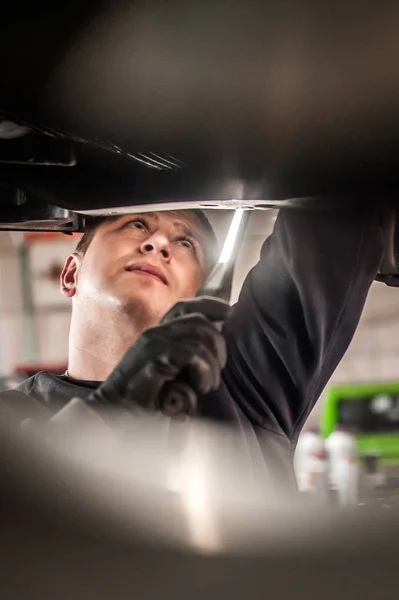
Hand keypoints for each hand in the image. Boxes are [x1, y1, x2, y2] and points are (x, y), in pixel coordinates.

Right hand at [89, 297, 230, 415]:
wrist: (111, 416)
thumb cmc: (141, 401)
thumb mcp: (167, 376)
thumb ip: (183, 361)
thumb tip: (212, 351)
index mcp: (157, 335)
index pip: (185, 308)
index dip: (209, 306)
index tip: (228, 313)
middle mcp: (154, 334)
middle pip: (199, 322)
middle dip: (217, 345)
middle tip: (215, 372)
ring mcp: (152, 343)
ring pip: (199, 337)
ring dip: (211, 365)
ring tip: (205, 386)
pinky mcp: (152, 358)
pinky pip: (191, 354)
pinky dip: (203, 372)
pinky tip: (199, 388)